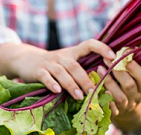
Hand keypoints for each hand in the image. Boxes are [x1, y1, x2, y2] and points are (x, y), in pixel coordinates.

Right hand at [0, 40, 115, 99]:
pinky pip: (46, 76)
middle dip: (85, 79)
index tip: (113, 57)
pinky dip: (51, 83)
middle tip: (94, 91)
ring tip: (80, 96)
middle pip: (75, 66)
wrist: (27, 60)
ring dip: (71, 84)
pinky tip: (57, 91)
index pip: (89, 44)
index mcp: (73, 52)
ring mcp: (50, 63)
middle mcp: (62, 56)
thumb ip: (82, 67)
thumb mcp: (68, 61)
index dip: (102, 47)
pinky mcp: (38, 71)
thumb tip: (105, 81)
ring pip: (62, 72)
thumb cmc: (55, 64)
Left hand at [97, 59, 140, 115]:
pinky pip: (110, 110)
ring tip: (99, 69)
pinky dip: (104, 100)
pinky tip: (96, 89)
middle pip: (130, 86)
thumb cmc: (128, 83)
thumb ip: (130, 63)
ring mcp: (126, 107)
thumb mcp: (134, 75)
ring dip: (109, 82)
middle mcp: (136, 98)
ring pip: (120, 98)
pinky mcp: (115, 114)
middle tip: (107, 60)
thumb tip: (127, 47)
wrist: (127, 108)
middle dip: (118, 72)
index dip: (134, 67)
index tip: (123, 55)